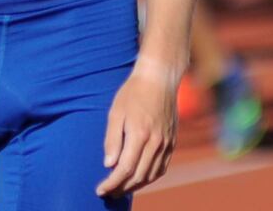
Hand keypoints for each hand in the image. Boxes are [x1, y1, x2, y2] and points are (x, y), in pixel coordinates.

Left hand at [97, 66, 177, 198]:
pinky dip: (150, 177)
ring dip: (136, 186)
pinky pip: (162, 168)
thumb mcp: (116, 112)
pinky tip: (139, 179)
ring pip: (151, 175)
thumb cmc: (133, 92)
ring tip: (121, 189)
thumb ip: (112, 139)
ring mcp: (166, 144)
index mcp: (140, 135)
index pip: (125, 169)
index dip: (112, 183)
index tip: (100, 190)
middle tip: (108, 193)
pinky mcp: (172, 142)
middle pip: (138, 176)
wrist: (159, 79)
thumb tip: (109, 164)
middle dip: (122, 188)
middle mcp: (156, 143)